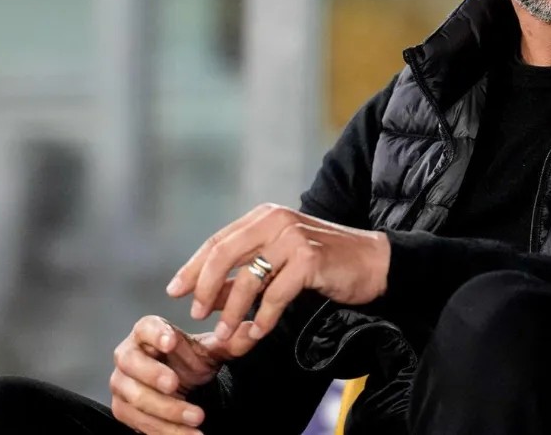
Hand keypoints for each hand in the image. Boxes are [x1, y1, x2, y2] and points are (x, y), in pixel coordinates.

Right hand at [109, 315, 256, 434]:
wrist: (180, 388)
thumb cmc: (188, 362)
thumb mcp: (210, 352)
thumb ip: (230, 343)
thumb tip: (252, 330)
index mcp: (147, 333)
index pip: (145, 327)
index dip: (155, 334)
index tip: (172, 341)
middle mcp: (128, 356)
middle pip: (132, 363)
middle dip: (153, 375)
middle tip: (176, 384)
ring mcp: (122, 384)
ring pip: (137, 398)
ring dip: (167, 410)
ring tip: (197, 417)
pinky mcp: (123, 410)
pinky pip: (141, 422)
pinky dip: (167, 431)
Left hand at [167, 203, 390, 343]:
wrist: (375, 262)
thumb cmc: (328, 263)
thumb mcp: (281, 264)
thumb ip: (246, 275)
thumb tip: (208, 296)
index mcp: (265, 217)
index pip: (218, 241)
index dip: (193, 268)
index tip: (174, 291)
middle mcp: (276, 221)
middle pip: (224, 255)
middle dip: (204, 288)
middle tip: (194, 313)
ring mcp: (293, 238)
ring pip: (248, 279)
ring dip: (232, 311)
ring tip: (224, 334)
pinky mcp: (309, 259)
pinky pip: (275, 295)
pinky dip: (263, 318)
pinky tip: (258, 332)